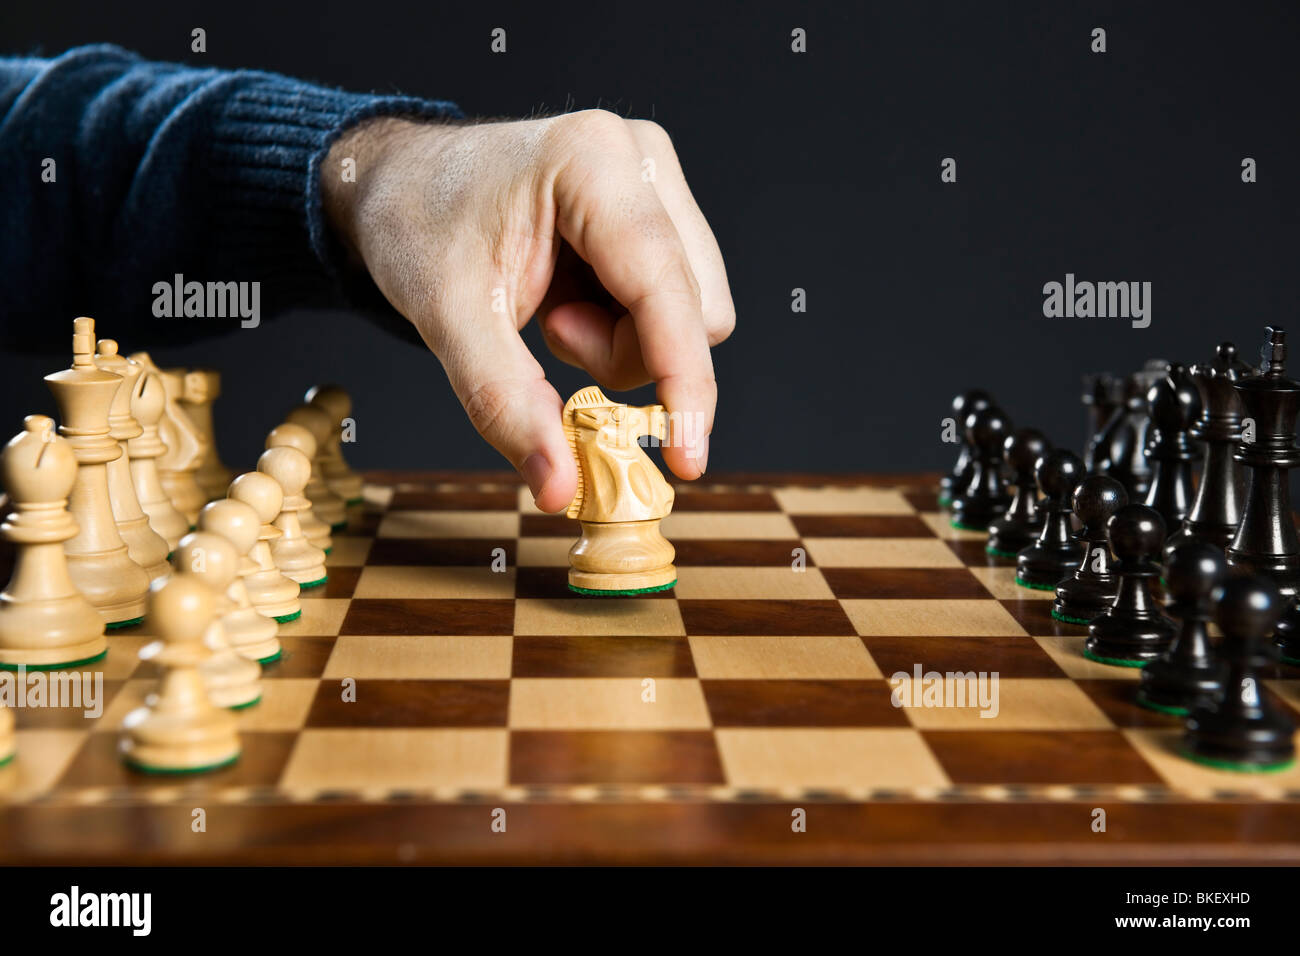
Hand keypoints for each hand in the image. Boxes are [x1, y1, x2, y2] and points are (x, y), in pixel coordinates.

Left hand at [321, 110, 734, 512]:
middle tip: (548, 333)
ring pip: (695, 314)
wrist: (400, 181)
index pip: (667, 289)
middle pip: (694, 311)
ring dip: (625, 343)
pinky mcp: (659, 206)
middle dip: (623, 354)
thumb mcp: (446, 318)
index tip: (685, 459)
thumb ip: (505, 403)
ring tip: (552, 312)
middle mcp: (642, 158)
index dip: (684, 381)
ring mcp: (656, 180)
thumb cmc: (417, 224)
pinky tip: (571, 299)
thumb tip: (561, 488)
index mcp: (594, 161)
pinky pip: (679, 304)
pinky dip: (627, 327)